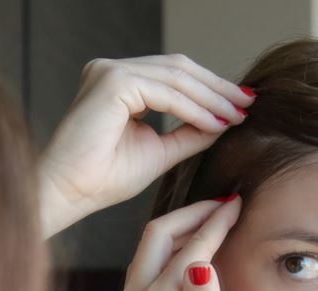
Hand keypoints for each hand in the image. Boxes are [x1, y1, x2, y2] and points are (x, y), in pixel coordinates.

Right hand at [38, 55, 253, 237]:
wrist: (68, 194)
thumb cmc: (102, 180)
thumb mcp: (158, 152)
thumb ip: (188, 133)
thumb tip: (224, 121)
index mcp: (118, 83)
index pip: (173, 76)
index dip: (210, 89)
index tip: (241, 107)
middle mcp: (111, 70)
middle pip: (179, 69)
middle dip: (217, 87)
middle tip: (248, 104)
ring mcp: (109, 72)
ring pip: (176, 77)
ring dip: (211, 98)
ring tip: (236, 115)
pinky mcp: (112, 82)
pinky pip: (166, 93)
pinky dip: (194, 108)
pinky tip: (215, 123)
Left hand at [116, 196, 241, 290]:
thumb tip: (201, 261)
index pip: (189, 247)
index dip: (216, 221)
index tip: (238, 203)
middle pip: (157, 234)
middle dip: (191, 213)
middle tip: (223, 203)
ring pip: (148, 249)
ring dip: (178, 229)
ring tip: (210, 219)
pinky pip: (145, 267)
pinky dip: (168, 249)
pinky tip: (187, 253)